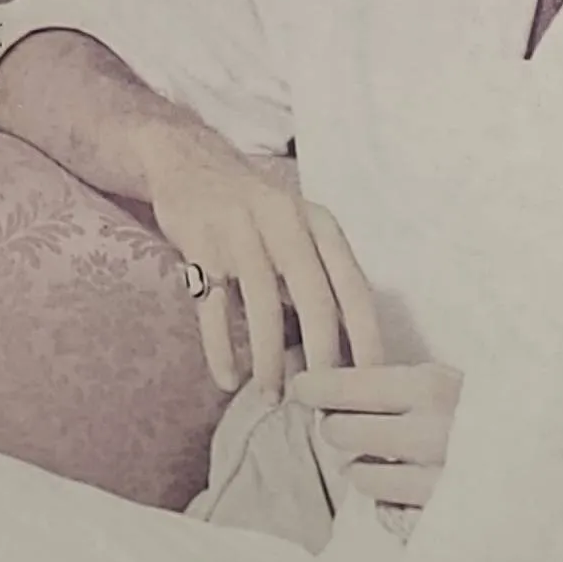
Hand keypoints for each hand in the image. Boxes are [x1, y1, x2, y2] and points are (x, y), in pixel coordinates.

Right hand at [136, 120, 383, 393]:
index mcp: (319, 224)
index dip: (367, 337)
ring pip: (263, 307)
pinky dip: (221, 349)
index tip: (372, 381)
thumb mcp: (299, 229)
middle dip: (323, 356)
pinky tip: (228, 379)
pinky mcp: (199, 245)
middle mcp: (285, 223)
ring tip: (273, 397)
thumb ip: (320, 275)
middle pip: (315, 298)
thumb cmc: (255, 209)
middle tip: (324, 400)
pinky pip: (213, 308)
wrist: (190, 161)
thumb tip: (347, 346)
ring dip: (270, 360)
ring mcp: (240, 233)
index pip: (353, 286)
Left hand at [290, 362, 459, 535]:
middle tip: (354, 424)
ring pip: (356, 475)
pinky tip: (407, 487)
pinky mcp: (438, 517)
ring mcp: (433, 480)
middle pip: (337, 430)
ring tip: (386, 459)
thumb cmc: (499, 413)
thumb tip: (337, 387)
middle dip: (339, 426)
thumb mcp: (456, 381)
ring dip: (363, 467)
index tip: (303, 388)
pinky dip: (388, 500)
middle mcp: (426, 432)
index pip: (342, 386)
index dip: (314, 387)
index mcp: (429, 386)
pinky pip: (384, 509)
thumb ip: (404, 385)